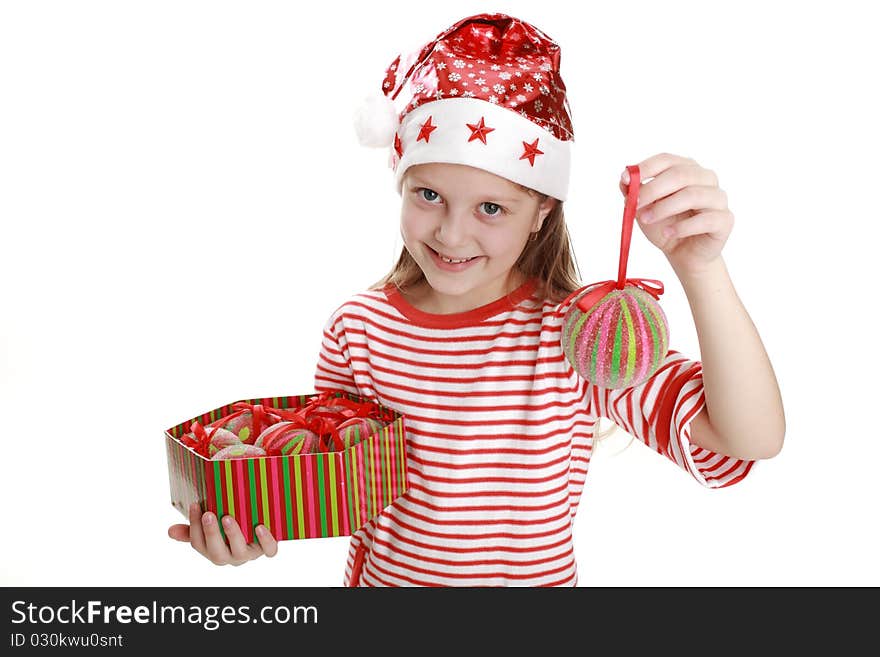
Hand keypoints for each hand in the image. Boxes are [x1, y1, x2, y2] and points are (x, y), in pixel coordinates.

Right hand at [168, 502, 277, 565]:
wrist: (262, 529)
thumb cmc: (230, 529)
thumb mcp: (211, 528)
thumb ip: (192, 530)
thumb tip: (170, 531)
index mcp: (214, 551)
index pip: (199, 544)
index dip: (194, 527)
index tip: (195, 504)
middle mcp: (231, 556)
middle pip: (217, 553)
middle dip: (211, 533)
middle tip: (209, 514)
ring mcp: (249, 554)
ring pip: (240, 553)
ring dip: (233, 535)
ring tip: (228, 518)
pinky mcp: (267, 549)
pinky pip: (269, 550)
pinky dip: (265, 540)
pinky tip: (259, 527)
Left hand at [620, 152, 733, 276]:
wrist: (684, 254)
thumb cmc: (666, 225)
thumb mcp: (644, 209)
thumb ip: (635, 192)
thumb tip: (625, 179)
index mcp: (686, 169)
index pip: (666, 160)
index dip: (645, 168)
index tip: (626, 179)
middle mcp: (705, 178)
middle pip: (680, 174)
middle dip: (653, 189)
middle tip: (636, 204)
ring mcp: (718, 198)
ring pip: (692, 194)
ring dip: (664, 208)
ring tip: (647, 220)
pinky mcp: (725, 220)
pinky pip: (705, 219)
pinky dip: (682, 227)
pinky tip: (669, 233)